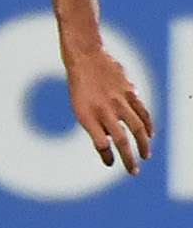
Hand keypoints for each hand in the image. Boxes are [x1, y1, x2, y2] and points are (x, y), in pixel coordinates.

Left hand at [66, 51, 153, 174]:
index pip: (100, 143)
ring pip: (137, 128)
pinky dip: (148, 125)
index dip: (106, 156)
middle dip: (128, 159)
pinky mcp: (130, 92)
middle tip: (133, 171)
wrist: (85, 56)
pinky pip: (143, 112)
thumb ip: (95, 123)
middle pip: (121, 140)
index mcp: (87, 115)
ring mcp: (119, 100)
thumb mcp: (78, 106)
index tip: (110, 164)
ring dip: (143, 145)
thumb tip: (111, 140)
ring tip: (145, 156)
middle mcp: (103, 109)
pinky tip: (149, 135)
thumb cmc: (80, 85)